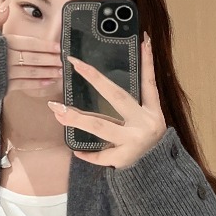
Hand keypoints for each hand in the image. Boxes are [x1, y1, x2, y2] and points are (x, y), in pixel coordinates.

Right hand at [0, 1, 61, 91]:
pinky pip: (23, 85)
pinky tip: (47, 82)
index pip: (29, 43)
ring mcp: (2, 74)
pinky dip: (37, 84)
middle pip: (33, 58)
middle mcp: (3, 58)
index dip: (45, 46)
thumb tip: (7, 5)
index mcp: (0, 42)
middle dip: (50, 60)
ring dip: (47, 72)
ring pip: (30, 73)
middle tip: (64, 61)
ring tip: (59, 72)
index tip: (58, 48)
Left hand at [47, 33, 166, 167]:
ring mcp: (134, 141)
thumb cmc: (147, 145)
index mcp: (152, 112)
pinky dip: (87, 154)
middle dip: (96, 79)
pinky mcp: (124, 159)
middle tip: (76, 64)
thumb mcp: (148, 123)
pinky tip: (76, 152)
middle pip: (117, 97)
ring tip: (58, 111)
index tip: (143, 39)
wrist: (157, 176)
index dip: (147, 61)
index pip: (149, 82)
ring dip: (78, 118)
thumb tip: (110, 83)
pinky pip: (100, 155)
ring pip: (101, 127)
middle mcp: (144, 123)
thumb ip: (134, 107)